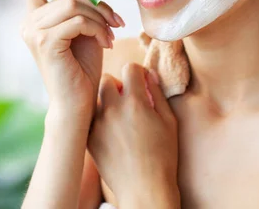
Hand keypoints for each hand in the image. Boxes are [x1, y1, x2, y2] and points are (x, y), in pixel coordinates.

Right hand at [21, 0, 124, 120]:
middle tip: (115, 23)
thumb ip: (80, 8)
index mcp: (34, 18)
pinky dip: (98, 29)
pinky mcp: (45, 42)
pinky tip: (107, 44)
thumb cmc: (82, 69)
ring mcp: (34, 32)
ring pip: (74, 4)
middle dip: (98, 6)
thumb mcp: (83, 30)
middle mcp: (28, 23)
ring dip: (100, 18)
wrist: (77, 104)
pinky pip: (79, 21)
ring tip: (111, 36)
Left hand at [88, 64, 179, 208]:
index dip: (137, 73)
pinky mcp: (89, 138)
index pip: (130, 68)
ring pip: (96, 98)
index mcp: (135, 102)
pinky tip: (112, 132)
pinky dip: (99, 119)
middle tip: (128, 99)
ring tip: (119, 117)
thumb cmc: (163, 156)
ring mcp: (98, 124)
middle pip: (107, 79)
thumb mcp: (169, 121)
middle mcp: (113, 109)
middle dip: (118, 84)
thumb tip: (149, 74)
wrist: (144, 189)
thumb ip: (158, 93)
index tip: (141, 82)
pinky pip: (90, 117)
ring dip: (106, 101)